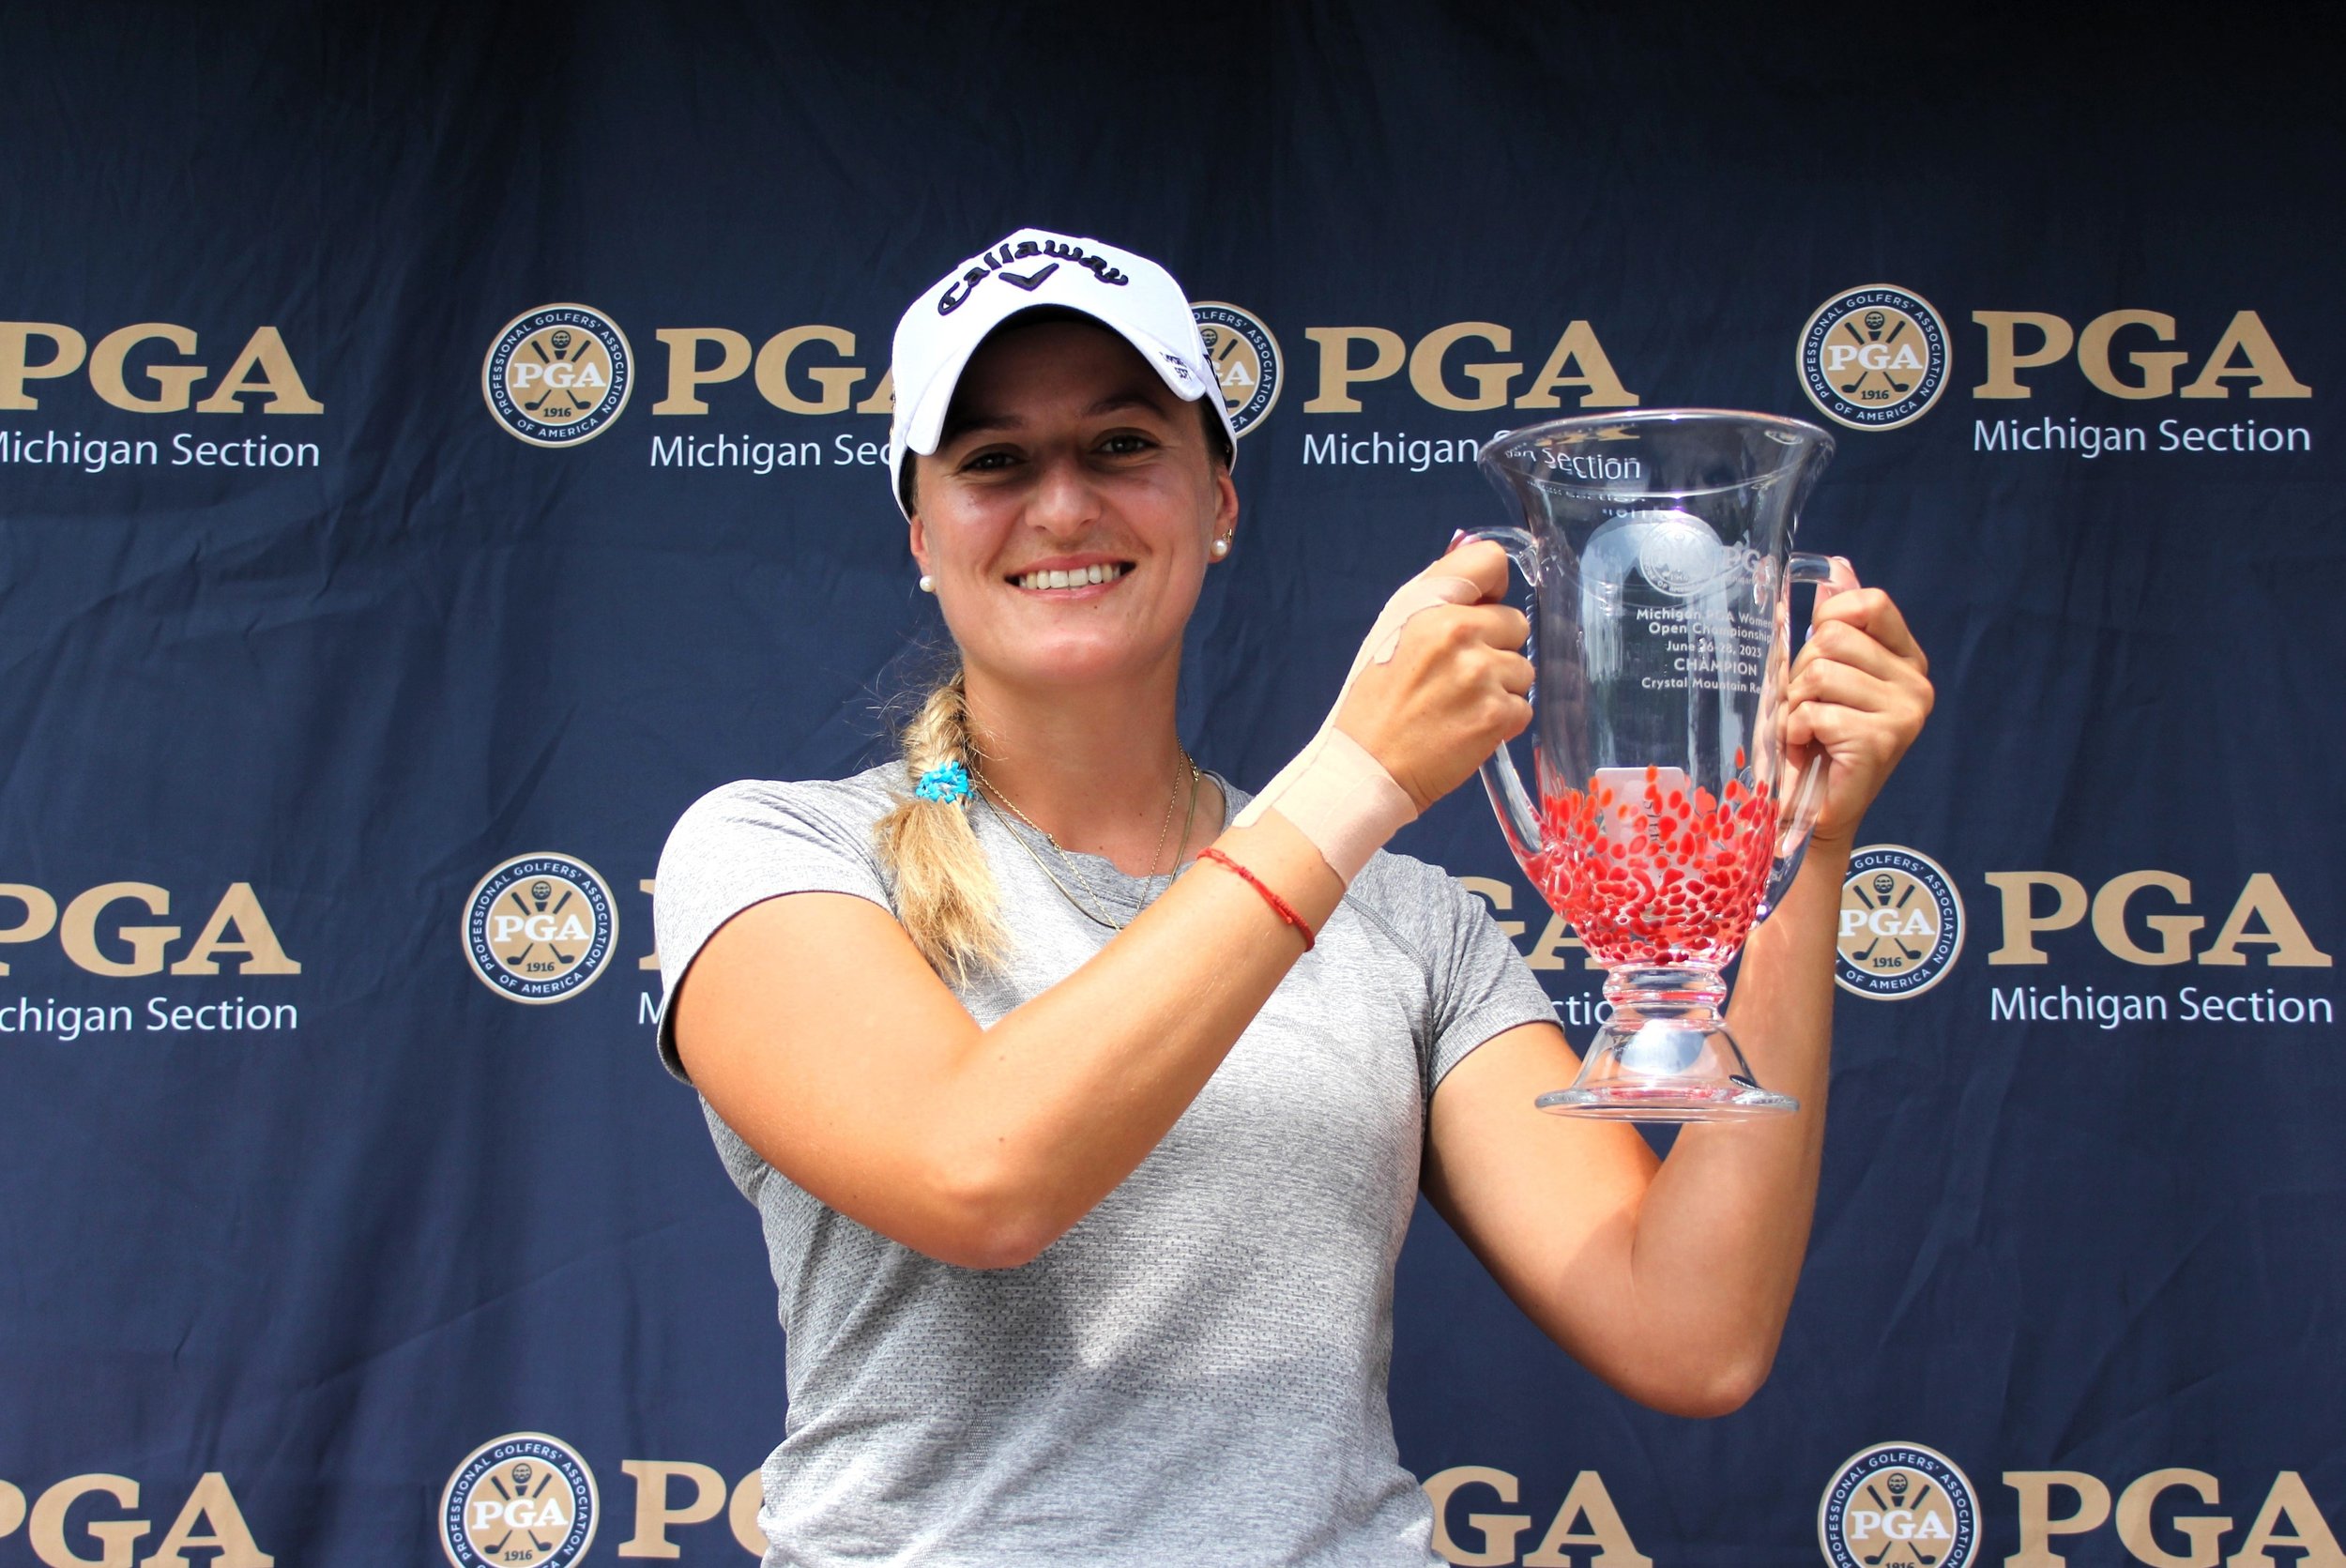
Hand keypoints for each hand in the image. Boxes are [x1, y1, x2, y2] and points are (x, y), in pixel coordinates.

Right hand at [1334, 540, 1534, 812]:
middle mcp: (1458, 632)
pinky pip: (1523, 706)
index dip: (1492, 588)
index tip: (1481, 610)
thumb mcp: (1391, 632)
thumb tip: (1484, 581)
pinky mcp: (1497, 714)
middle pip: (1516, 623)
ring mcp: (1481, 674)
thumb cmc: (1374, 701)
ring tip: (1462, 706)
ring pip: (1523, 668)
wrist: (1367, 767)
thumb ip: (1437, 599)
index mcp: (1427, 605)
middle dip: (1497, 648)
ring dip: (1501, 687)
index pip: (1489, 561)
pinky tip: (1469, 728)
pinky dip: (1502, 721)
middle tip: (1460, 676)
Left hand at [1781, 561, 1932, 848]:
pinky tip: (1809, 750)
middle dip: (1802, 672)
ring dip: (1795, 705)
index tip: (1819, 652)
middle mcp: (1916, 683)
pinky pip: (1815, 712)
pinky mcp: (1882, 740)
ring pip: (1818, 674)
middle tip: (1808, 708)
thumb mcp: (1823, 673)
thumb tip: (1837, 568)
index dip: (1830, 617)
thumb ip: (1837, 623)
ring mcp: (1905, 713)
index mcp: (1906, 658)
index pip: (1871, 602)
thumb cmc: (1816, 739)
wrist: (1816, 809)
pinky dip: (1795, 732)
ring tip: (1808, 731)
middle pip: (1833, 637)